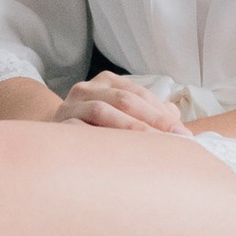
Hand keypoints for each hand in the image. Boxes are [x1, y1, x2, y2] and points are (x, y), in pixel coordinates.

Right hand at [58, 76, 189, 136]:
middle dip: (153, 121)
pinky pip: (79, 131)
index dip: (162, 114)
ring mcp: (70, 105)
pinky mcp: (58, 125)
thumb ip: (149, 113)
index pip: (139, 94)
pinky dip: (99, 140)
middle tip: (175, 141)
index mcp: (106, 82)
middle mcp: (86, 88)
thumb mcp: (122, 114)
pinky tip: (117, 154)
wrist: (51, 137)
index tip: (184, 135)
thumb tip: (176, 119)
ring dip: (129, 129)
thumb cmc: (96, 128)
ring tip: (151, 147)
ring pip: (102, 112)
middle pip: (124, 100)